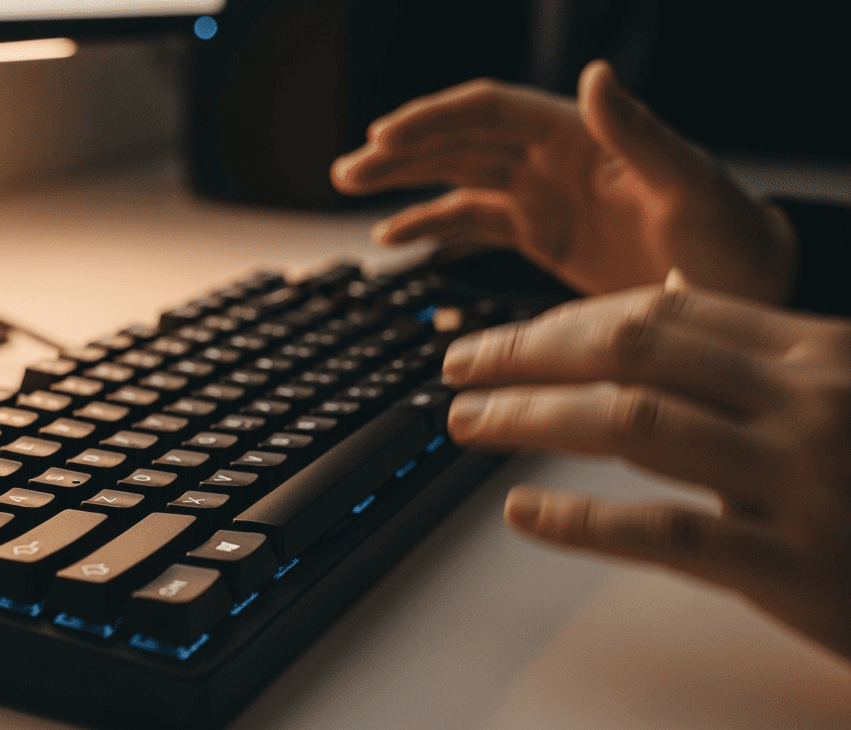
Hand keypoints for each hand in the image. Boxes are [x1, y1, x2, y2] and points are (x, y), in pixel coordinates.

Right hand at [330, 61, 795, 306]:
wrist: (743, 290)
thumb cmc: (731, 239)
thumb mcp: (691, 185)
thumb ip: (639, 132)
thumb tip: (594, 76)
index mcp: (581, 139)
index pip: (490, 115)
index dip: (434, 122)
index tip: (385, 138)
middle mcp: (554, 162)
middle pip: (460, 143)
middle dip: (402, 152)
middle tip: (349, 169)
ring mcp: (544, 199)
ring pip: (457, 179)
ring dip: (405, 184)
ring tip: (353, 191)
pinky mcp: (541, 237)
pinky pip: (472, 225)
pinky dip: (431, 228)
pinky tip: (394, 235)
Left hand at [441, 269, 850, 659]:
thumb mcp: (839, 394)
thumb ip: (755, 356)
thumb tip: (659, 305)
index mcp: (818, 351)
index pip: (665, 312)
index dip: (568, 319)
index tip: (506, 335)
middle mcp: (808, 399)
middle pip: (633, 350)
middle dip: (528, 351)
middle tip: (459, 365)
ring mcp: (802, 478)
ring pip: (633, 424)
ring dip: (530, 417)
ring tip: (466, 421)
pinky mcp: (793, 563)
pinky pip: (664, 531)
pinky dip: (580, 518)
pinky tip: (522, 511)